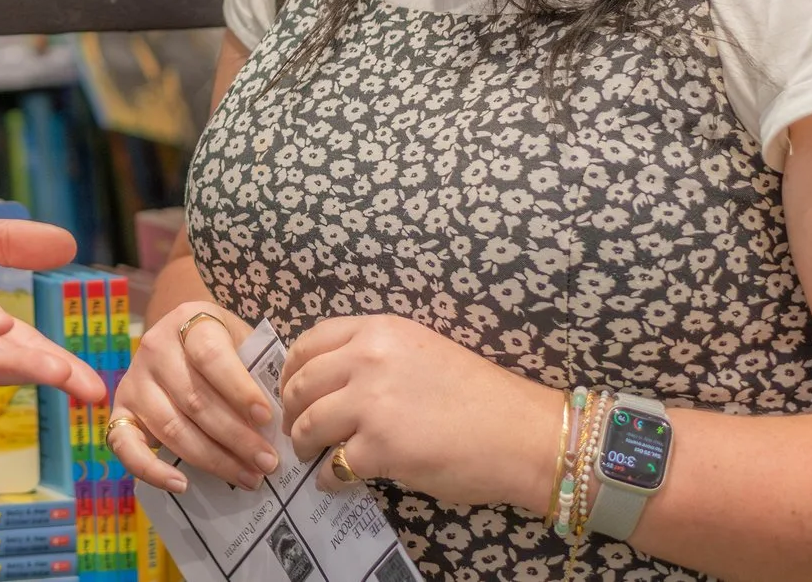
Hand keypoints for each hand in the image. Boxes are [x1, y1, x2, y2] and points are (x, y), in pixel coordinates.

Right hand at [107, 302, 278, 494]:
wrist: (180, 338)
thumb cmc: (223, 346)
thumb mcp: (242, 341)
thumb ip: (259, 370)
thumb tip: (286, 417)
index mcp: (189, 322)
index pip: (211, 356)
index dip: (239, 389)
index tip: (267, 419)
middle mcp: (154, 348)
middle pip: (194, 399)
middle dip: (236, 437)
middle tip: (268, 463)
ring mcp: (133, 380)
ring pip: (172, 428)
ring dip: (213, 459)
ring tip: (249, 477)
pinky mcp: (120, 411)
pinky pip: (125, 445)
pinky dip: (150, 470)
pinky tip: (181, 485)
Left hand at [280, 315, 562, 511]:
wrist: (521, 433)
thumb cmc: (480, 396)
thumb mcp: (421, 352)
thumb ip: (375, 356)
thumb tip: (334, 380)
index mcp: (379, 331)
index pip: (310, 343)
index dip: (292, 369)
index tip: (290, 389)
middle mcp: (367, 359)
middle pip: (301, 383)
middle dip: (291, 409)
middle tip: (295, 428)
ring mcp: (370, 403)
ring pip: (309, 424)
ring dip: (303, 444)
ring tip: (310, 456)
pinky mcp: (378, 447)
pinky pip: (332, 465)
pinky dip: (326, 478)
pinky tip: (333, 482)